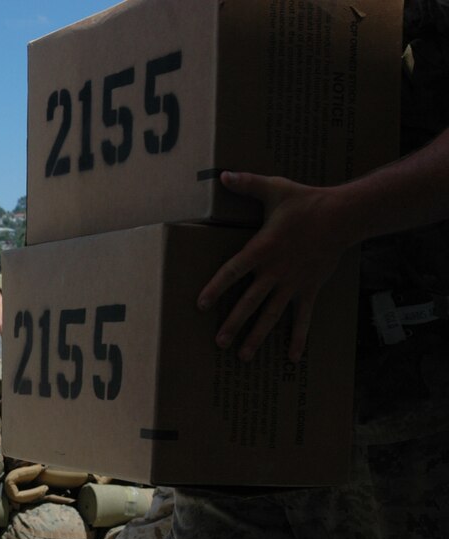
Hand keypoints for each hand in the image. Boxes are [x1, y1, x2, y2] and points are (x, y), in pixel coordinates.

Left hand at [199, 171, 353, 361]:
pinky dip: (298, 338)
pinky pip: (302, 318)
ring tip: (243, 356)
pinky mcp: (309, 289)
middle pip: (249, 302)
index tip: (200, 305)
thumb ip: (246, 184)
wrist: (344, 216)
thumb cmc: (305, 202)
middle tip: (218, 342)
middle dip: (233, 323)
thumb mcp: (274, 189)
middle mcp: (274, 271)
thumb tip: (223, 174)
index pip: (231, 272)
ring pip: (271, 315)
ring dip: (258, 336)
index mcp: (261, 249)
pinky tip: (292, 358)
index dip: (215, 289)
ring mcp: (292, 284)